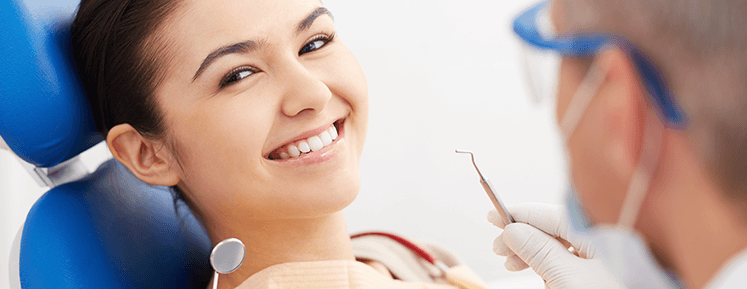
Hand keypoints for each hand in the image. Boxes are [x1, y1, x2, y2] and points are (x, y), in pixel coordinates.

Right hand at [488, 203, 624, 288]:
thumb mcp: (566, 279)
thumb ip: (539, 251)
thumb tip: (513, 230)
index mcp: (603, 233)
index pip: (552, 213)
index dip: (519, 214)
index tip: (493, 216)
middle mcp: (608, 240)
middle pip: (556, 228)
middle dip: (524, 237)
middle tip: (499, 249)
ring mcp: (608, 257)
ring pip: (562, 244)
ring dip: (534, 252)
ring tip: (514, 265)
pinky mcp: (606, 272)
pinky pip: (573, 259)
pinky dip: (552, 264)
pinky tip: (541, 275)